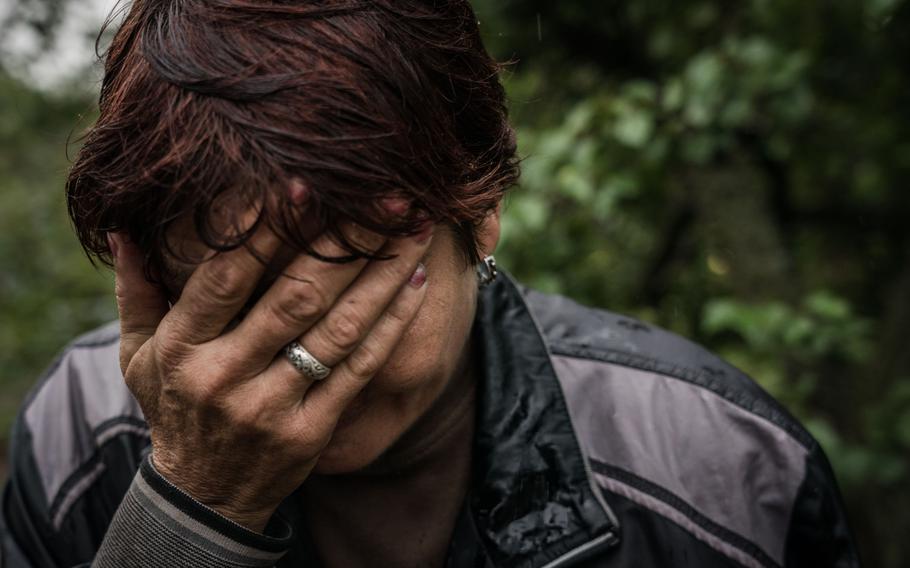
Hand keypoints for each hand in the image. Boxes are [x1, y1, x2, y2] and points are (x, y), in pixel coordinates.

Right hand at [110, 220, 432, 531]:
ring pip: (339, 328)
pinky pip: (361, 368)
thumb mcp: (137, 357)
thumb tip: (123, 229)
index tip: (305, 182)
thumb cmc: (174, 409)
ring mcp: (272, 406)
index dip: (266, 228)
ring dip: (384, 274)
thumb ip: (136, 292)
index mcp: (181, 348)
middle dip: (345, 241)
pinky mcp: (312, 430)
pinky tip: (417, 282)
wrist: (204, 496)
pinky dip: (393, 323)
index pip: (228, 276)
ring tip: (415, 229)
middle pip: (296, 296)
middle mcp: (226, 376)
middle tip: (384, 196)